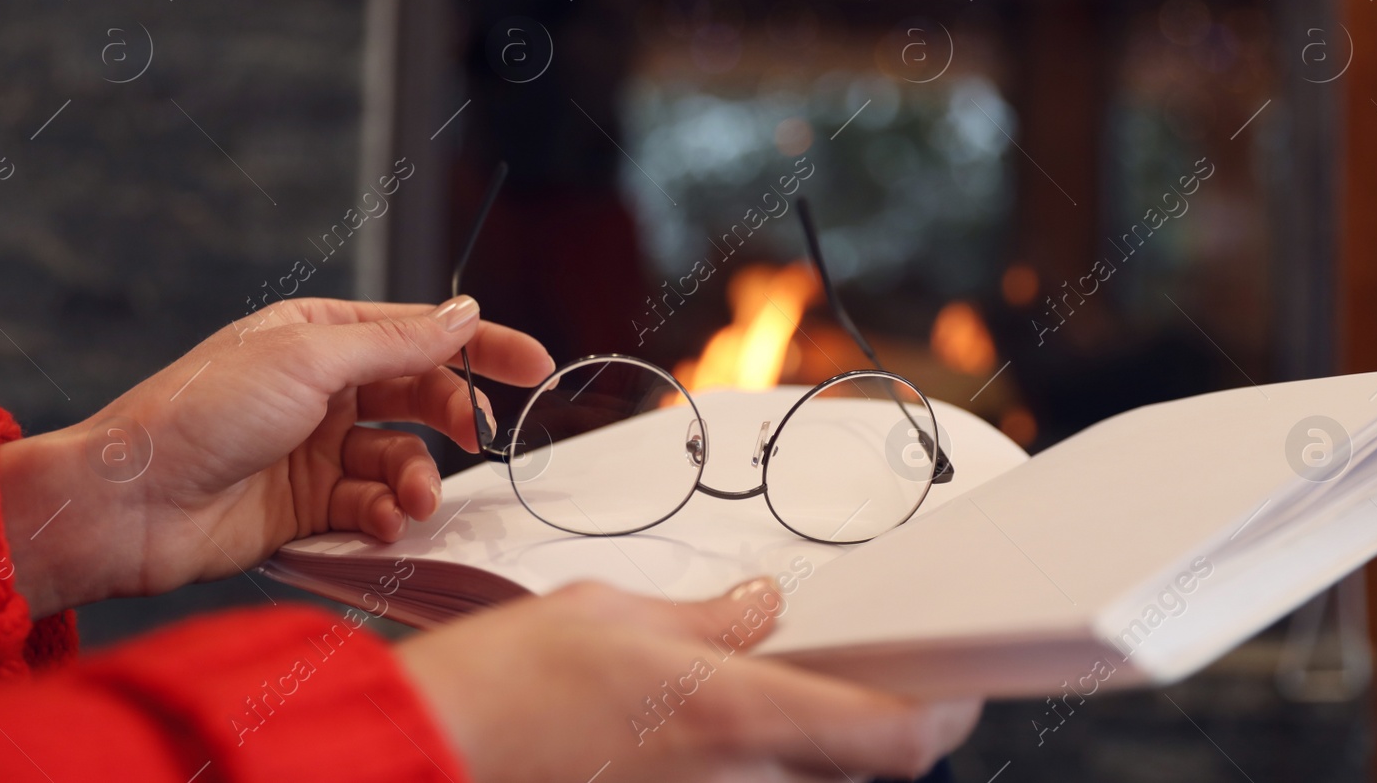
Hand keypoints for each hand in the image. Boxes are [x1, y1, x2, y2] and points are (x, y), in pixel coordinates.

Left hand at [0, 297, 552, 617]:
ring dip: (416, 479)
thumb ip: (397, 343)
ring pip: (400, 458)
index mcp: (320, 337)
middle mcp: (322, 389)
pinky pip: (371, 506)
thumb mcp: (309, 361)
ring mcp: (316, 449)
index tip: (534, 365)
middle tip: (480, 440)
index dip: (482, 346)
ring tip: (411, 501)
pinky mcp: (307, 507)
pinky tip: (380, 524)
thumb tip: (464, 314)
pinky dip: (384, 515)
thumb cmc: (201, 415)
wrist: (129, 506)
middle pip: (418, 396)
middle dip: (452, 418)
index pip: (420, 334)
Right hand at [394, 578, 981, 782]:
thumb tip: (758, 611)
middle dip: (868, 715)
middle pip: (855, 765)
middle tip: (851, 663)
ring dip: (806, 737)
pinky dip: (753, 760)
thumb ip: (706, 619)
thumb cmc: (503, 685)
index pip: (890, 738)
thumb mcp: (613, 615)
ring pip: (800, 780)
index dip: (941, 713)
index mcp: (731, 713)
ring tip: (761, 685)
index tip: (952, 682)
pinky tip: (705, 723)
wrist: (425, 752)